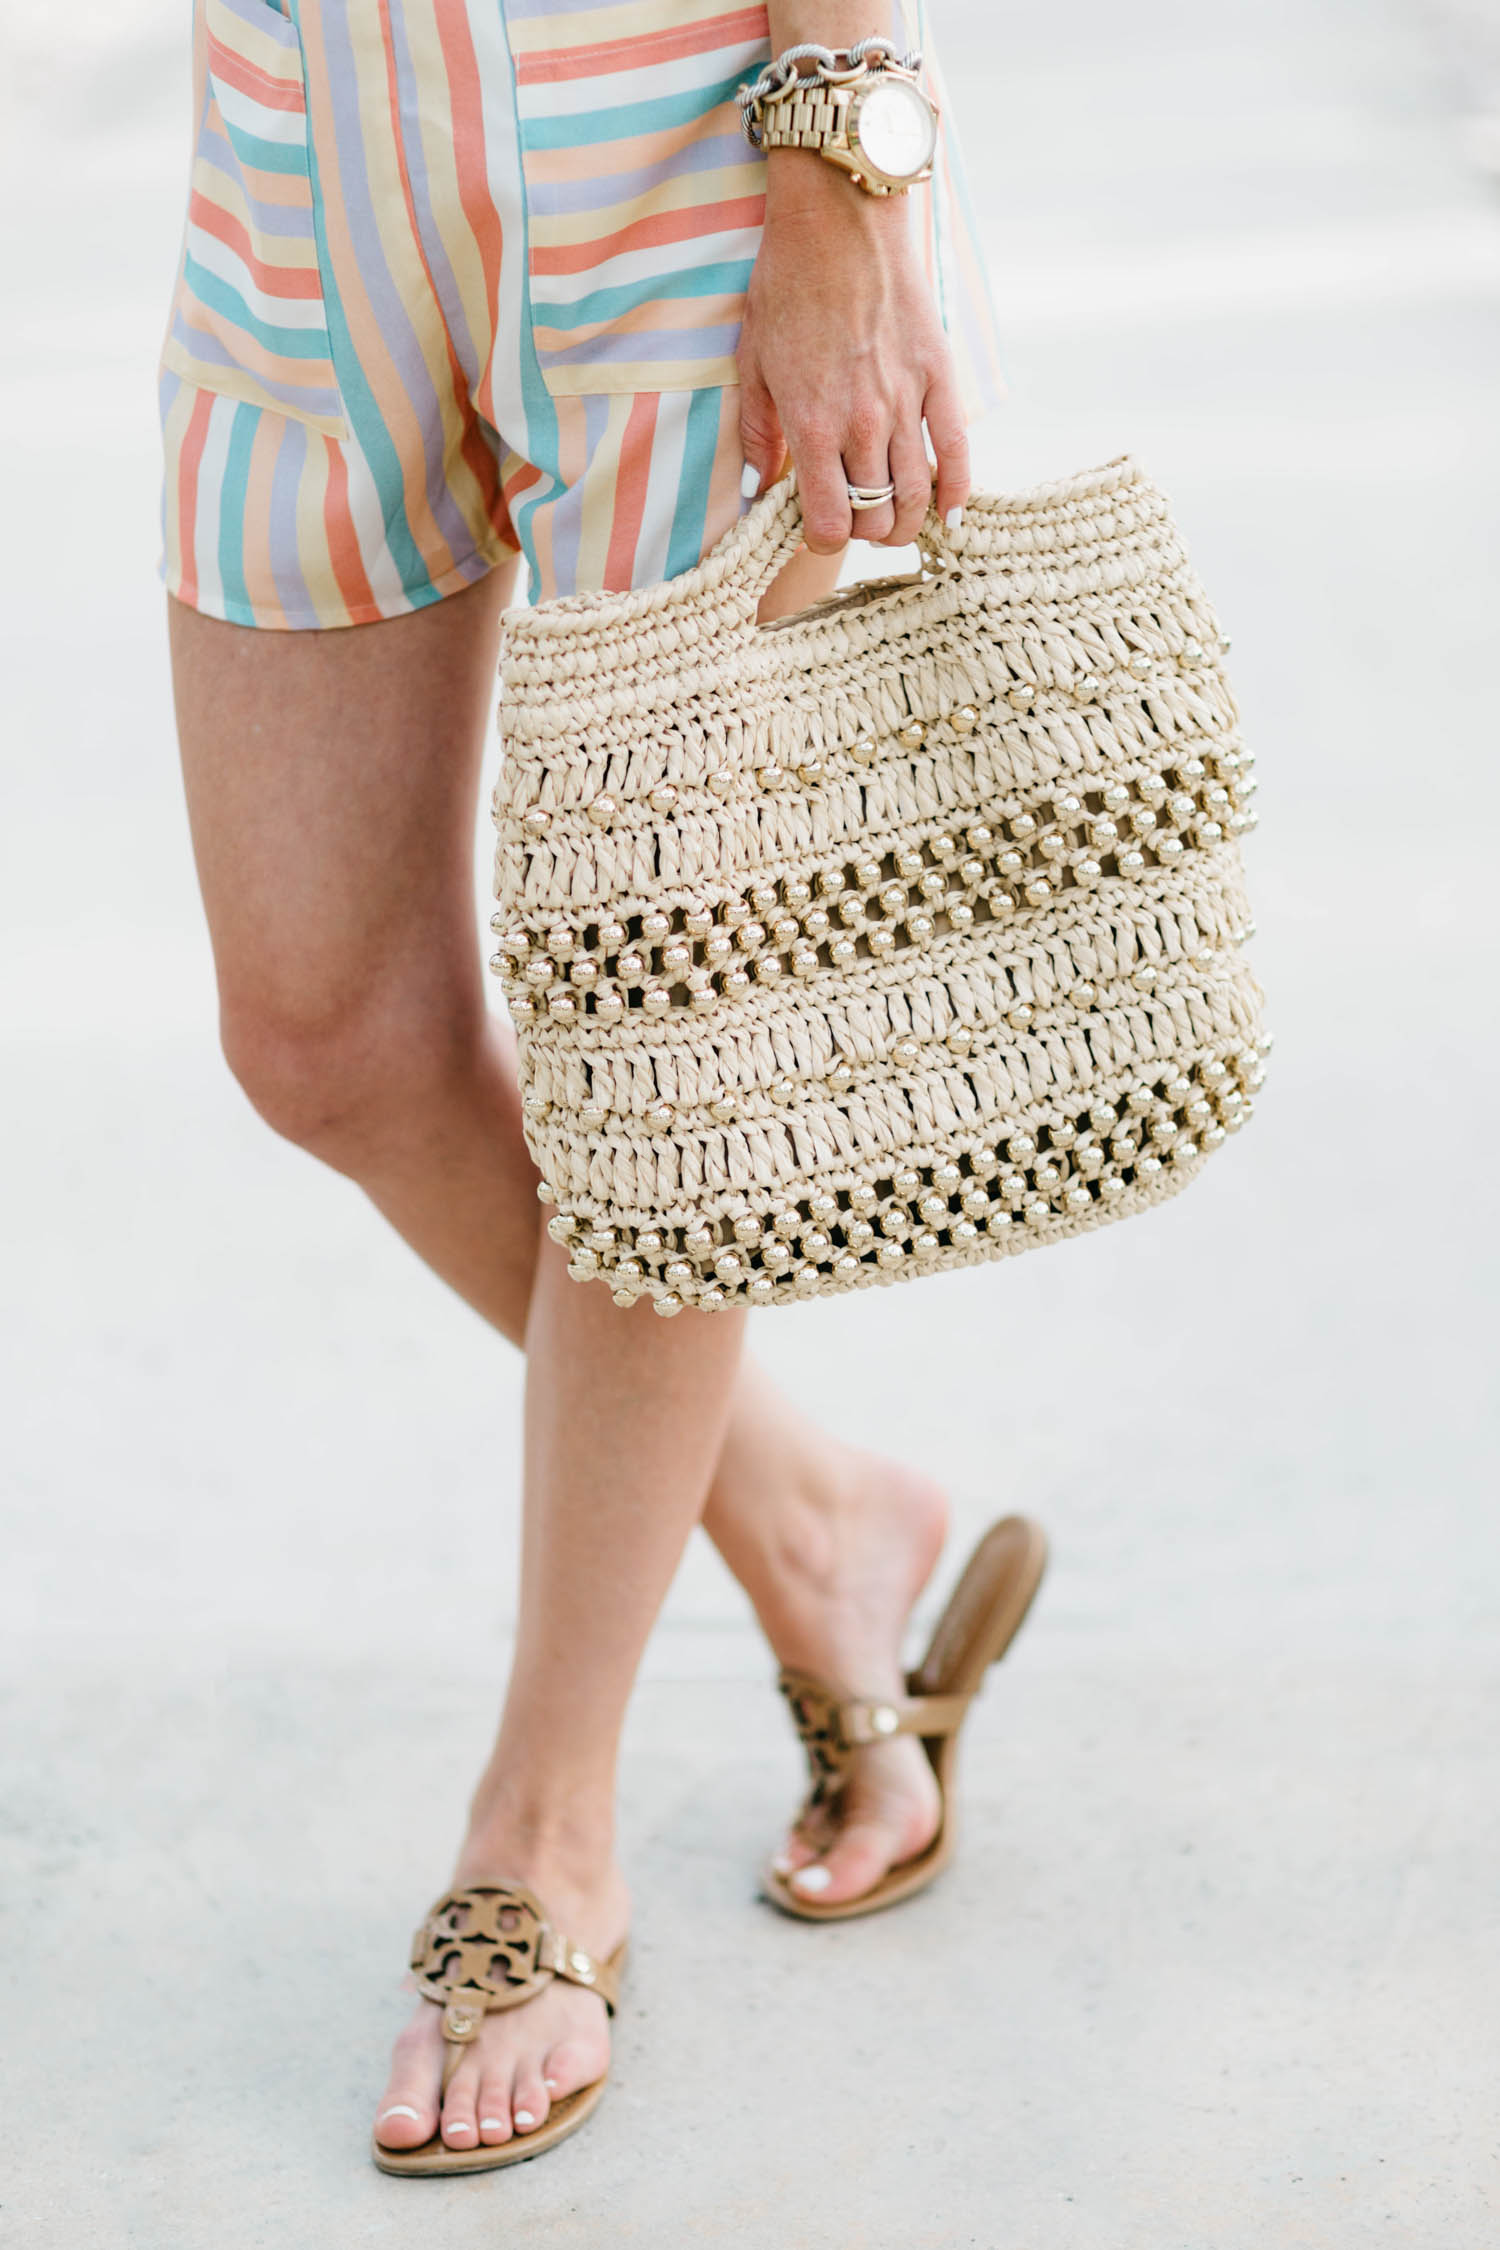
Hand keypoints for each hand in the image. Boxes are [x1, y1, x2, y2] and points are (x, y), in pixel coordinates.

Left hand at [737, 153, 969, 551]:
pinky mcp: (939, 377)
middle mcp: (862, 423)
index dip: (824, 540)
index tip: (820, 528)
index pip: (830, 525)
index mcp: (811, 425)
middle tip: (854, 514)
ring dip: (902, 521)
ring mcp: (905, 402)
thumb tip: (755, 488)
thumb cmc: (787, 286)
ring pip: (914, 497)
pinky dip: (956, 492)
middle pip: (874, 517)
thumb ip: (758, 432)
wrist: (839, 220)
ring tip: (891, 517)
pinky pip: (956, 452)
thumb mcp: (753, 361)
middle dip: (862, 528)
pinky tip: (949, 515)